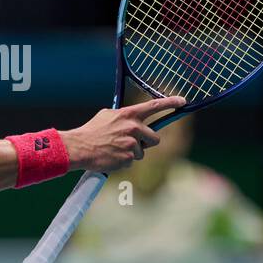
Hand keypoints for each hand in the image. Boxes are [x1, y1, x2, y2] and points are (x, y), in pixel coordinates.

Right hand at [61, 96, 184, 172]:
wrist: (79, 147)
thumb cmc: (91, 131)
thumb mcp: (107, 116)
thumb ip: (123, 117)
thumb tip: (132, 119)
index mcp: (128, 115)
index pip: (154, 106)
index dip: (170, 103)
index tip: (183, 101)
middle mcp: (133, 128)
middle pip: (154, 138)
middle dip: (146, 143)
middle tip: (132, 143)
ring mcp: (132, 144)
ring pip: (142, 152)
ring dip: (132, 153)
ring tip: (115, 150)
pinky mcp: (128, 158)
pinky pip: (132, 162)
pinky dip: (123, 161)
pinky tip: (111, 157)